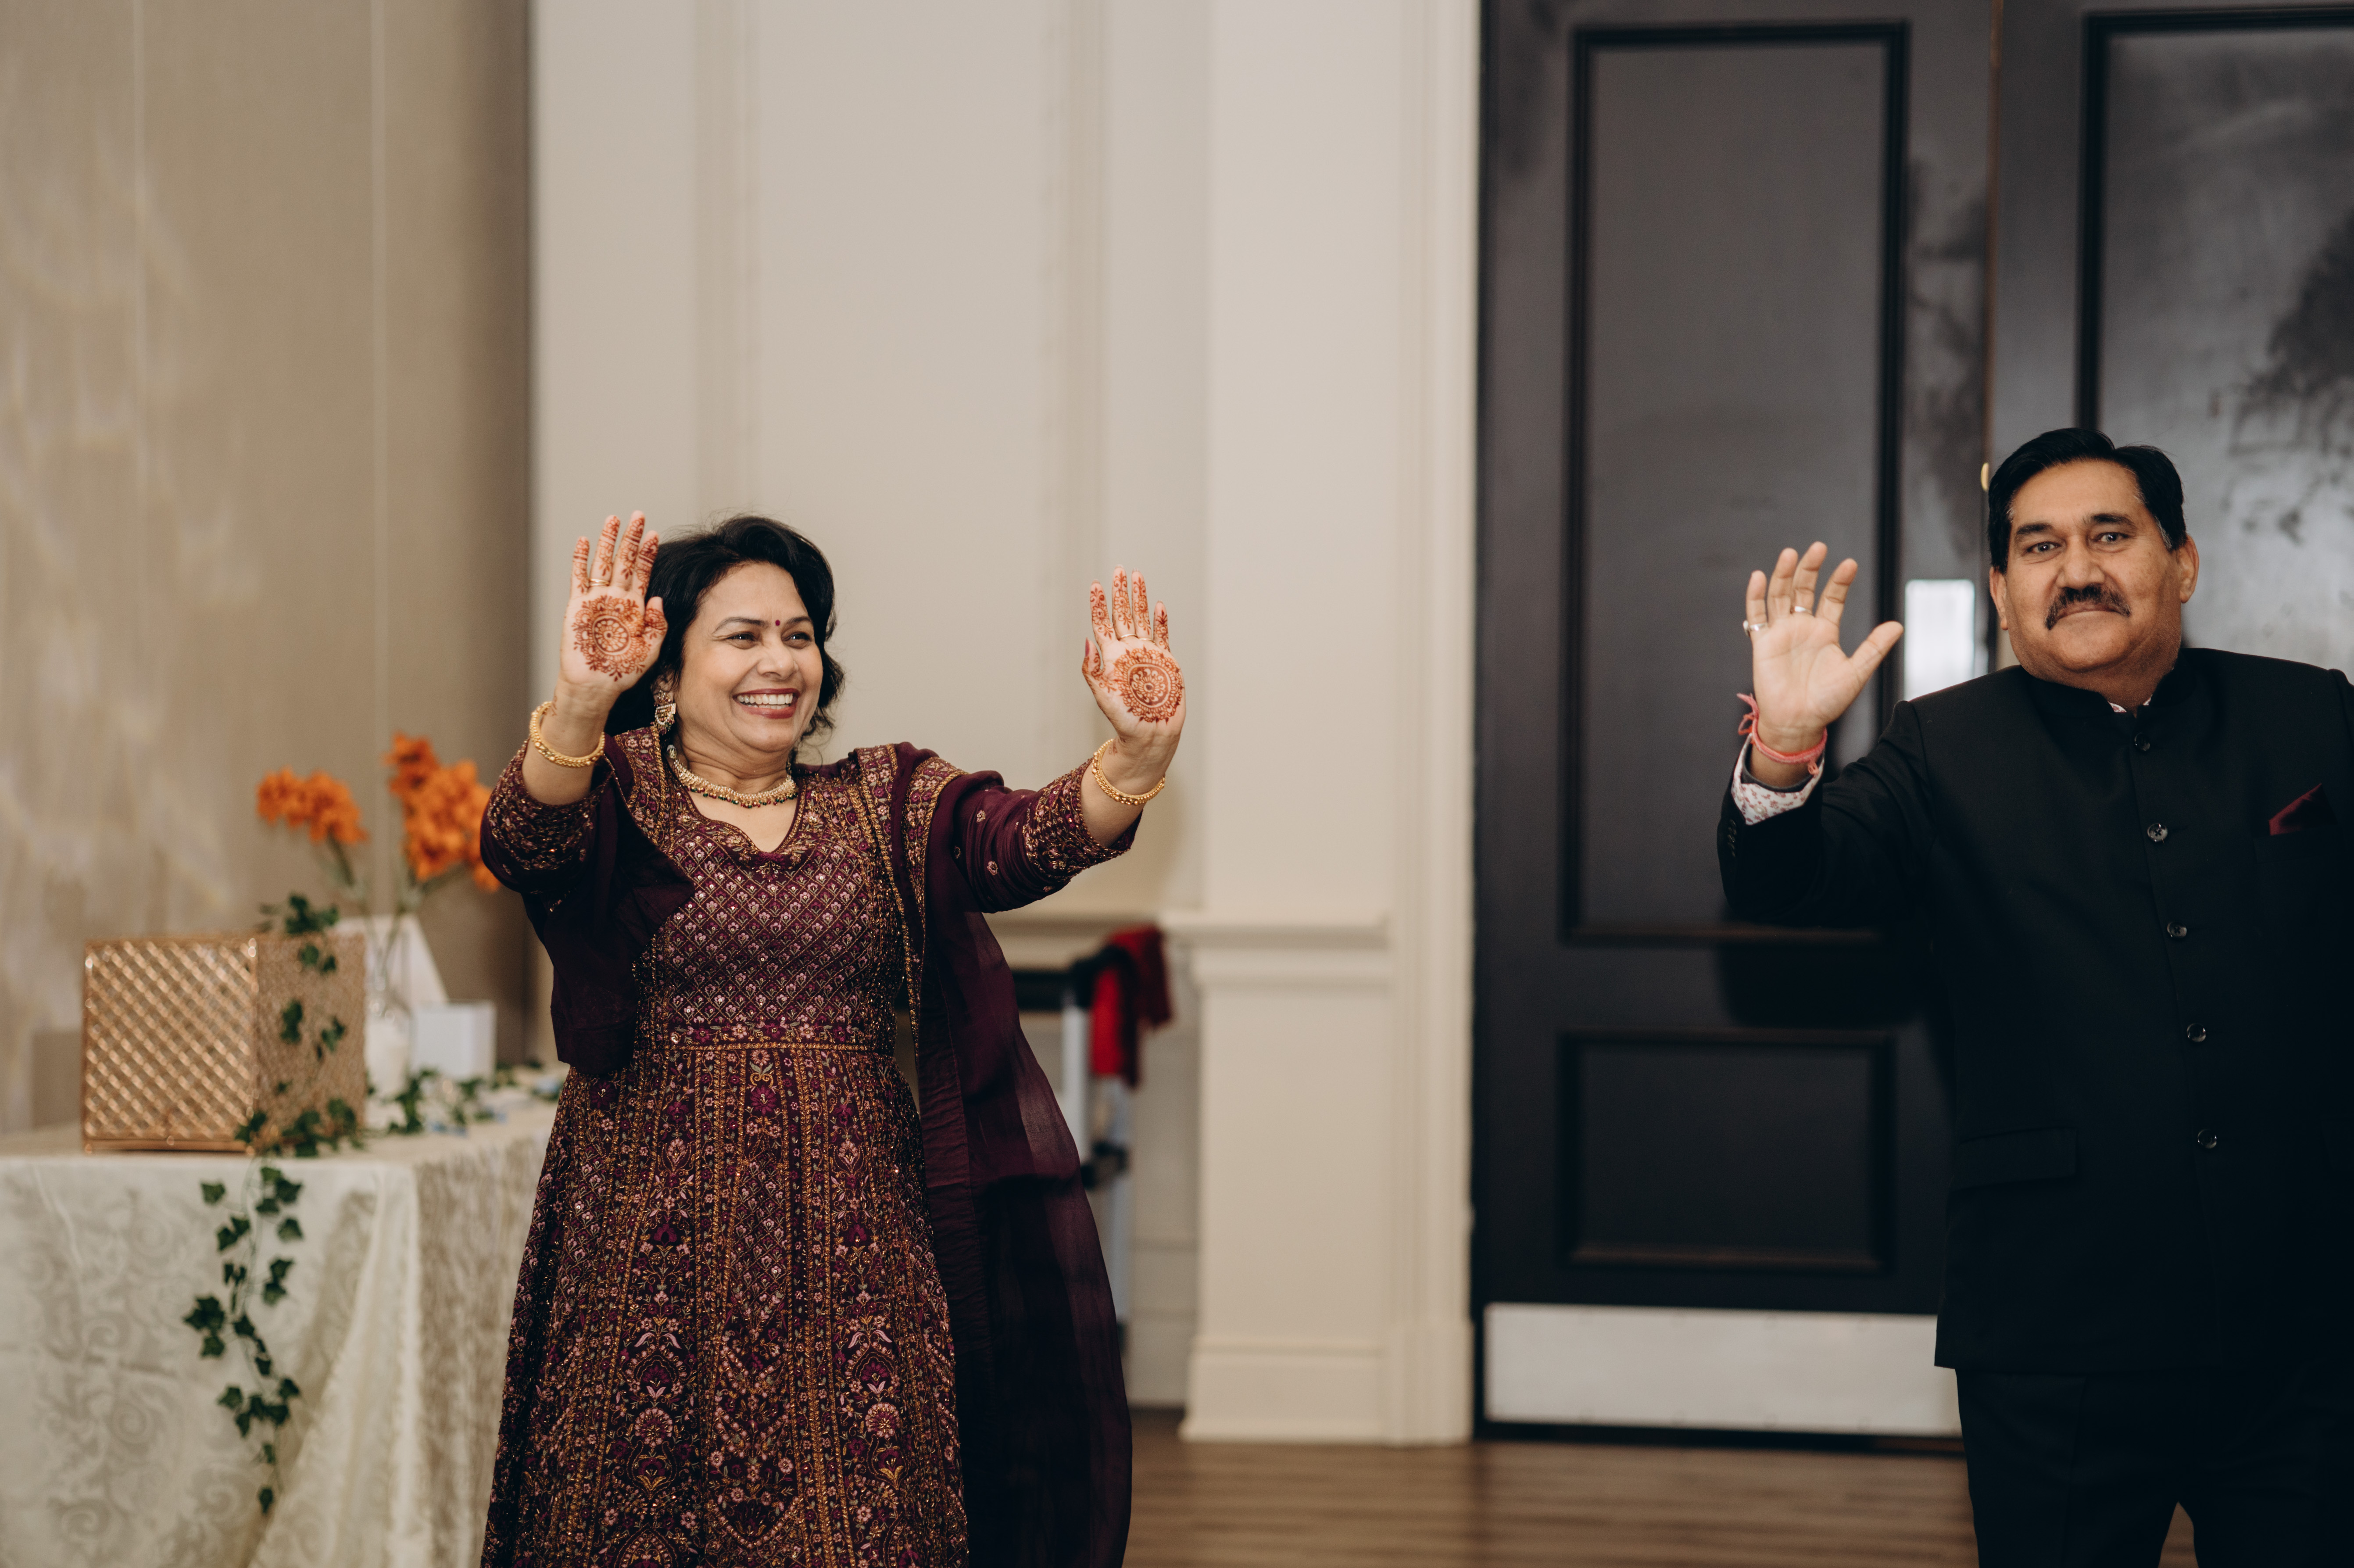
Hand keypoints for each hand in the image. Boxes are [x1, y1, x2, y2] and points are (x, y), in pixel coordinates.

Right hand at [556, 513, 666, 713]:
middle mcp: (616, 598)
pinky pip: (579, 578)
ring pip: (603, 563)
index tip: (654, 533)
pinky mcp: (578, 605)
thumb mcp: (651, 648)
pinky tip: (583, 541)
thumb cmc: (623, 671)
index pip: (643, 573)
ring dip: (608, 541)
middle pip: (625, 561)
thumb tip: (658, 597)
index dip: (648, 553)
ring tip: (613, 519)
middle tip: (638, 515)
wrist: (596, 685)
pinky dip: (580, 559)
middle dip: (632, 538)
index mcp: (636, 607)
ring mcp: (596, 600)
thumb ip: (659, 624)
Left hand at [1080, 567, 1183, 795]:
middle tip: (1118, 569)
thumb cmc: (1124, 719)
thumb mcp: (1102, 694)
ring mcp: (1147, 654)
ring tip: (1137, 576)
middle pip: (1123, 614)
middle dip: (1121, 592)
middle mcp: (1128, 650)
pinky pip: (1163, 636)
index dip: (1099, 604)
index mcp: (1111, 656)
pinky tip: (1159, 606)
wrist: (1151, 733)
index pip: (1103, 623)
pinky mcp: (1165, 661)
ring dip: (1140, 598)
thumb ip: (1093, 668)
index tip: (1095, 584)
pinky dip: (1161, 621)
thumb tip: (1087, 640)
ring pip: (1142, 618)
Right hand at [1743, 542, 1901, 758]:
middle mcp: (1802, 628)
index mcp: (1825, 632)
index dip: (1839, 581)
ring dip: (1784, 575)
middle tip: (1819, 548)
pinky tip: (1760, 577)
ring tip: (1791, 553)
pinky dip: (1756, 596)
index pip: (1832, 598)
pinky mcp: (1762, 643)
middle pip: (1803, 589)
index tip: (1849, 564)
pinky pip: (1756, 615)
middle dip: (1810, 568)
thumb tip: (1898, 625)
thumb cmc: (1827, 701)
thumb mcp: (1856, 672)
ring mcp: (1781, 633)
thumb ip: (1874, 647)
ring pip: (1780, 596)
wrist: (1798, 722)